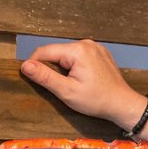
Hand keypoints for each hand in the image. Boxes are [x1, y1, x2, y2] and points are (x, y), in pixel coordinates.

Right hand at [21, 40, 143, 128]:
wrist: (122, 104)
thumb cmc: (97, 100)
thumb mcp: (66, 91)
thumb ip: (45, 77)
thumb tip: (25, 65)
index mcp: (78, 50)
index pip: (44, 51)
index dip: (34, 64)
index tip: (32, 79)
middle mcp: (87, 43)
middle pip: (56, 52)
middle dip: (51, 67)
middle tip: (57, 86)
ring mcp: (94, 47)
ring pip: (65, 54)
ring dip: (62, 68)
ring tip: (70, 84)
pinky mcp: (99, 53)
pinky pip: (77, 56)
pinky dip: (73, 66)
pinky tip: (80, 80)